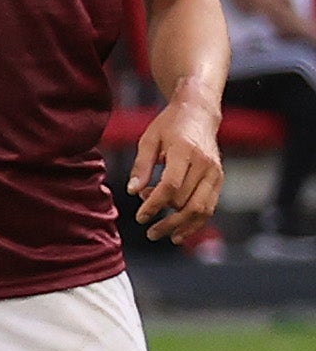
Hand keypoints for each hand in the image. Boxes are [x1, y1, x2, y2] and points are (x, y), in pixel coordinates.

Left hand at [129, 98, 224, 241]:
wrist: (199, 114)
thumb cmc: (170, 126)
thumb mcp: (148, 140)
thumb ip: (141, 166)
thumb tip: (132, 192)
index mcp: (185, 151)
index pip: (171, 186)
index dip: (154, 204)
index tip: (140, 217)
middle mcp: (205, 163)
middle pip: (186, 201)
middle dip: (166, 218)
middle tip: (147, 228)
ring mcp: (215, 172)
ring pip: (202, 208)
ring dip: (182, 226)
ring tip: (163, 235)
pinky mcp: (219, 179)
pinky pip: (210, 206)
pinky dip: (196, 222)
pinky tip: (181, 232)